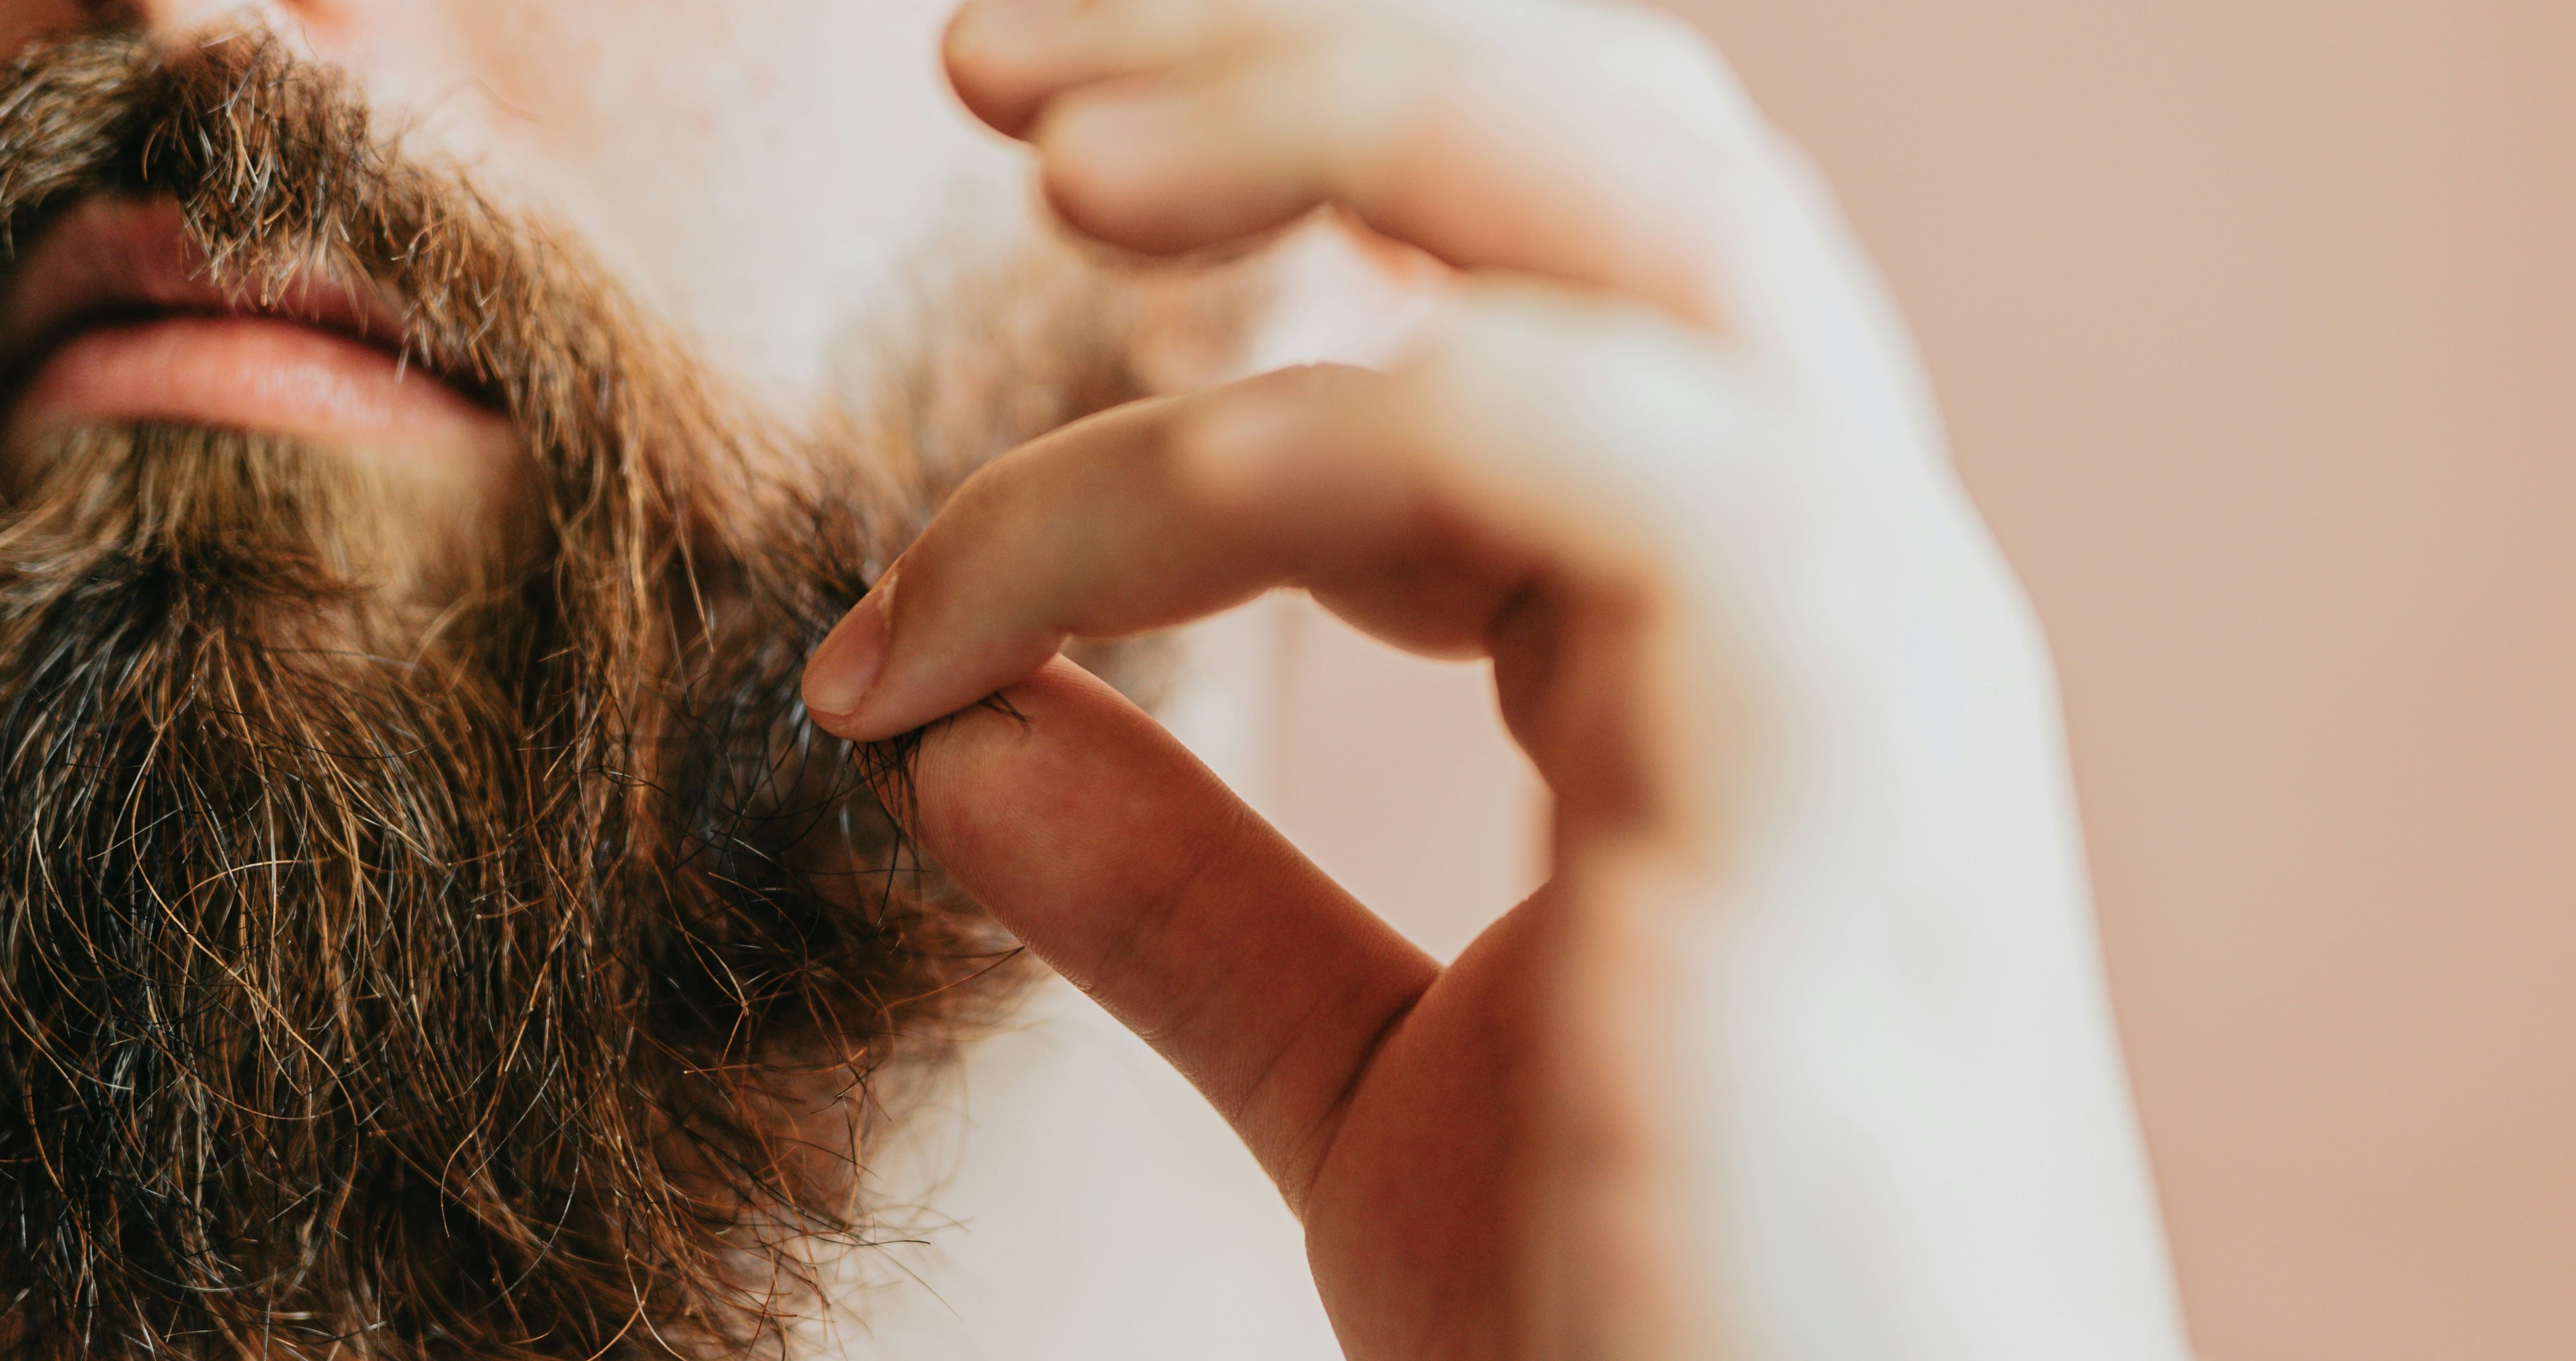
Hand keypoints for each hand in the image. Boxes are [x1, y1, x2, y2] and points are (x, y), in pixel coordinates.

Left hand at [803, 1, 2193, 1355]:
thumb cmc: (1646, 1342)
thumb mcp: (1371, 1079)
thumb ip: (1186, 897)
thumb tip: (951, 736)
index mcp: (1752, 639)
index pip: (1569, 263)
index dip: (1313, 165)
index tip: (1036, 185)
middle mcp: (1845, 595)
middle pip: (1628, 153)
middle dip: (1315, 49)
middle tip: (1000, 56)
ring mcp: (1867, 659)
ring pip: (1611, 232)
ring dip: (1303, 148)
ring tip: (1041, 170)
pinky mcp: (1828, 770)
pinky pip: (1541, 457)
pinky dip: (1246, 468)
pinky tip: (1045, 571)